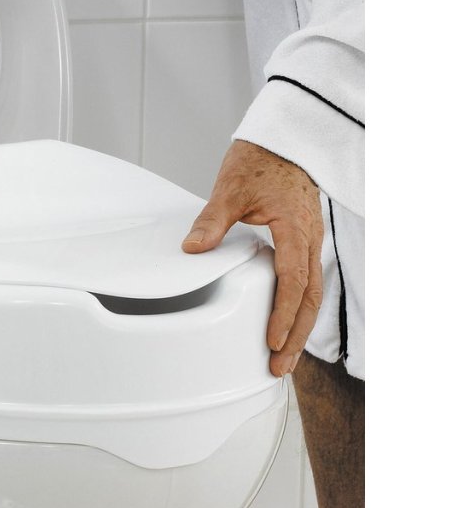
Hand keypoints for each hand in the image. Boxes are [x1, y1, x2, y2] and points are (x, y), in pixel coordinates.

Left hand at [182, 140, 323, 376]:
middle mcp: (309, 239)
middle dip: (296, 335)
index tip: (273, 340)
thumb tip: (193, 248)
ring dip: (300, 327)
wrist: (286, 139)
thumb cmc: (261, 160)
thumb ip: (213, 221)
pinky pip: (308, 281)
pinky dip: (300, 308)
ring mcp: (310, 242)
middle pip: (310, 297)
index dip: (283, 313)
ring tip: (284, 358)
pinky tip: (287, 325)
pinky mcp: (304, 242)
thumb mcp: (229, 189)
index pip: (293, 280)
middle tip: (279, 367)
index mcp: (294, 228)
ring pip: (313, 293)